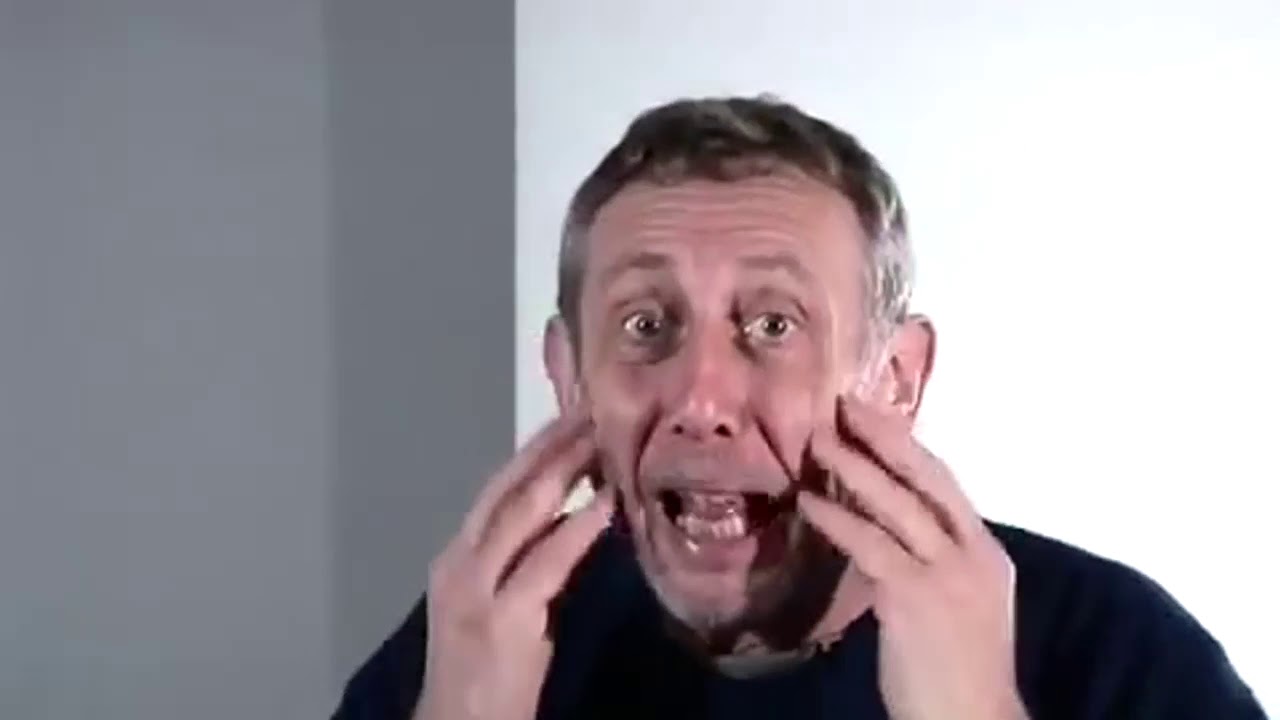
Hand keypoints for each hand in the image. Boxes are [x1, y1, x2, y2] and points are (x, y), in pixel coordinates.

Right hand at [415, 408, 613, 719]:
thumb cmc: (486, 672)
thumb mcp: (503, 603)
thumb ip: (533, 559)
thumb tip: (584, 512)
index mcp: (458, 556)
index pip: (499, 488)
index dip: (536, 448)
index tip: (572, 413)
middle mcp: (459, 562)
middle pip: (509, 488)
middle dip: (551, 444)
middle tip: (591, 407)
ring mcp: (476, 591)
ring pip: (523, 513)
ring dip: (566, 471)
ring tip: (602, 438)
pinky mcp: (503, 621)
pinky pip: (545, 563)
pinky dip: (577, 530)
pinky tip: (605, 507)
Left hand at [797, 395, 1027, 719]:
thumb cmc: (959, 672)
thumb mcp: (958, 605)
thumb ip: (930, 564)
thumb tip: (880, 529)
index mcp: (987, 554)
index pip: (946, 486)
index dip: (909, 447)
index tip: (877, 415)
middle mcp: (974, 555)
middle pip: (928, 477)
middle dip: (886, 435)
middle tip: (845, 403)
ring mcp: (947, 574)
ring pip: (897, 503)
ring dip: (853, 466)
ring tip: (816, 440)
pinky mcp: (915, 597)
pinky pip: (869, 544)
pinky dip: (837, 518)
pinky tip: (809, 503)